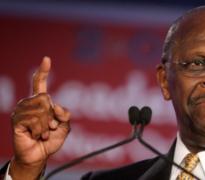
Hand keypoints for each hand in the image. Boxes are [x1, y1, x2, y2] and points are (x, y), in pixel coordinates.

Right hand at [9, 57, 70, 178]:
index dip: (43, 71)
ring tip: (43, 133)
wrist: (40, 155)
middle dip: (53, 116)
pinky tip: (37, 136)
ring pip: (41, 109)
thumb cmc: (51, 140)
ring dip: (47, 126)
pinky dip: (41, 131)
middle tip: (50, 127)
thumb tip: (55, 106)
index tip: (47, 59)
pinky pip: (34, 120)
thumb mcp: (65, 126)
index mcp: (41, 102)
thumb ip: (65, 114)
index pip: (40, 83)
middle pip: (45, 98)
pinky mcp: (16, 121)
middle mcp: (29, 103)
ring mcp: (21, 111)